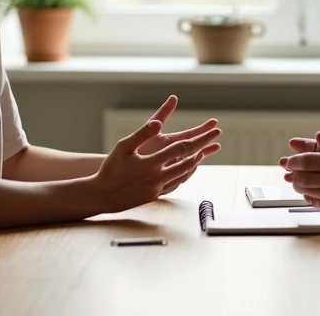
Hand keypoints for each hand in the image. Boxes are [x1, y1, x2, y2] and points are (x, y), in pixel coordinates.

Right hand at [93, 105, 220, 213]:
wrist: (102, 195)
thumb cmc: (111, 168)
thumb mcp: (124, 146)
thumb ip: (142, 134)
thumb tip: (158, 124)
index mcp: (151, 163)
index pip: (182, 148)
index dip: (199, 138)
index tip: (212, 130)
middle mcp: (158, 177)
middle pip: (189, 161)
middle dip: (204, 148)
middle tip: (216, 140)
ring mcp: (158, 187)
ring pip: (185, 174)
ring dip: (196, 162)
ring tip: (204, 152)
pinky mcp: (157, 195)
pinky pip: (177, 183)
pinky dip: (186, 174)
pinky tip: (188, 168)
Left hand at [278, 132, 319, 221]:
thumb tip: (318, 136)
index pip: (307, 161)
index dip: (294, 160)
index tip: (291, 160)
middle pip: (303, 177)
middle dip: (293, 174)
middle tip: (291, 171)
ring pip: (308, 192)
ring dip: (299, 186)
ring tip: (299, 181)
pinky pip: (317, 204)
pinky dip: (310, 197)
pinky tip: (311, 192)